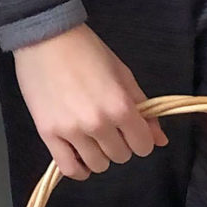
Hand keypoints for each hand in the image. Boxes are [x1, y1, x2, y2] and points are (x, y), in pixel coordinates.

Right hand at [13, 25, 167, 181]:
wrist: (45, 38)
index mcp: (120, 106)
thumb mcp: (122, 73)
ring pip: (97, 165)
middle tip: (109, 127)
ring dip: (99, 154)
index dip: (140, 138)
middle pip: (120, 156)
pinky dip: (79, 168)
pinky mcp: (48, 134)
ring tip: (92, 138)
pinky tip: (80, 156)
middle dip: (120, 143)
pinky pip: (69, 168)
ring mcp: (71, 131)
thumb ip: (143, 108)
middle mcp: (98, 123)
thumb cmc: (86, 50)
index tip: (132, 130)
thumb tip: (161, 140)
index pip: (143, 145)